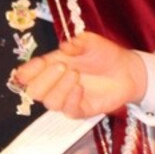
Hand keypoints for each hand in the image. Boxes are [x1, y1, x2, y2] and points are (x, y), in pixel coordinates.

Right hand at [14, 32, 147, 118]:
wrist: (127, 69)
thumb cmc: (105, 54)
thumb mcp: (91, 42)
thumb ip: (78, 42)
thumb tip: (64, 46)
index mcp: (52, 66)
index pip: (29, 74)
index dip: (27, 71)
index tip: (37, 63)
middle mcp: (56, 84)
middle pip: (34, 91)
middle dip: (43, 79)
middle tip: (61, 66)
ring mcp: (67, 98)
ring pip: (50, 102)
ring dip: (59, 88)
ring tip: (75, 74)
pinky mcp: (81, 109)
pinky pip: (68, 111)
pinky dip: (71, 100)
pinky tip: (80, 88)